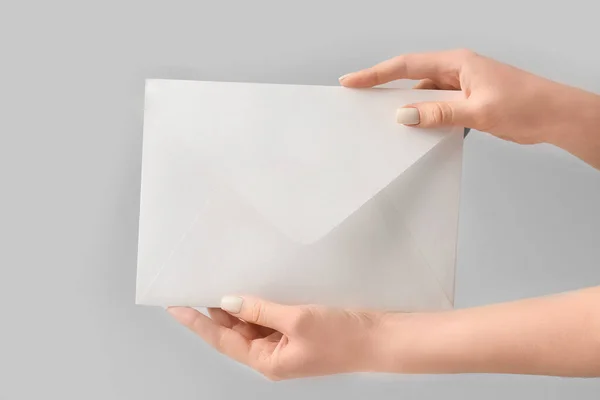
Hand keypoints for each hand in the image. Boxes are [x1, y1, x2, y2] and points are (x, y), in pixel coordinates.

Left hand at [167, 296, 391, 379]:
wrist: (378, 338)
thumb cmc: (342, 336)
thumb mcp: (296, 319)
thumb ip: (259, 309)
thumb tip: (229, 301)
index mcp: (267, 361)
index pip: (222, 340)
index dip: (198, 323)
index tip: (177, 307)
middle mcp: (272, 356)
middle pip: (234, 332)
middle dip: (216, 311)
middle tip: (198, 286)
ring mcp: (285, 344)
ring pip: (251, 324)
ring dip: (238, 305)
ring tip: (223, 282)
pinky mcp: (297, 332)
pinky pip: (269, 318)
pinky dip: (259, 304)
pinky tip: (254, 288)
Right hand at [339, 49, 599, 168]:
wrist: (555, 115)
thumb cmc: (526, 103)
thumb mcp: (477, 110)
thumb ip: (438, 113)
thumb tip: (405, 115)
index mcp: (457, 63)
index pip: (406, 66)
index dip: (376, 73)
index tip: (353, 80)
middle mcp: (457, 71)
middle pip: (411, 78)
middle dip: (385, 90)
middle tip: (360, 101)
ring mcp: (462, 87)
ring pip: (424, 96)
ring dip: (409, 110)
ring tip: (389, 124)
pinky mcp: (467, 102)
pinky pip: (437, 108)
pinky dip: (426, 119)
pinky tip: (420, 131)